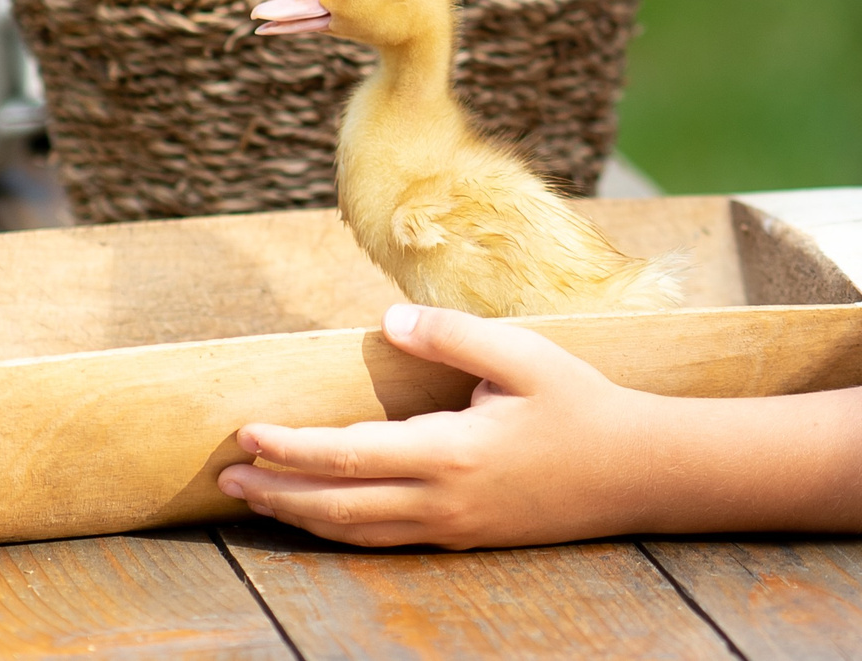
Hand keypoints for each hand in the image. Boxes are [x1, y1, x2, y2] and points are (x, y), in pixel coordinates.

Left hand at [218, 303, 651, 548]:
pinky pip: (384, 541)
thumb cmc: (581, 405)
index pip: (346, 454)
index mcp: (450, 453)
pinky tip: (325, 514)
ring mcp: (451, 529)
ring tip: (258, 498)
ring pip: (354, 533)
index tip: (246, 433)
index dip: (288, 448)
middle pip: (334, 507)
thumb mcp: (525, 355)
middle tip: (226, 479)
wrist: (635, 472)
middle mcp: (440, 502)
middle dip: (275, 492)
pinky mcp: (463, 540)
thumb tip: (388, 321)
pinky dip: (340, 530)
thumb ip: (455, 336)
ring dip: (299, 516)